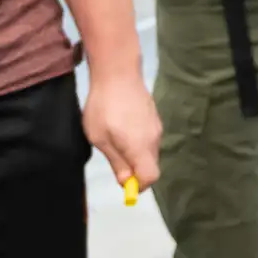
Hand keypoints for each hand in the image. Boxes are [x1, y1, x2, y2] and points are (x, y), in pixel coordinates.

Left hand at [82, 70, 161, 190]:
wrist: (117, 71)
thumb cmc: (104, 107)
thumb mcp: (100, 138)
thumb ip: (116, 161)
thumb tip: (126, 181)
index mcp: (140, 147)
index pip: (150, 177)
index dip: (138, 186)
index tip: (123, 182)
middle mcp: (154, 139)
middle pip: (150, 165)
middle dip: (134, 169)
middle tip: (113, 157)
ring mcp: (156, 126)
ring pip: (149, 151)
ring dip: (135, 154)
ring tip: (114, 137)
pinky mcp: (154, 116)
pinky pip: (148, 138)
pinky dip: (138, 141)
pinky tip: (122, 126)